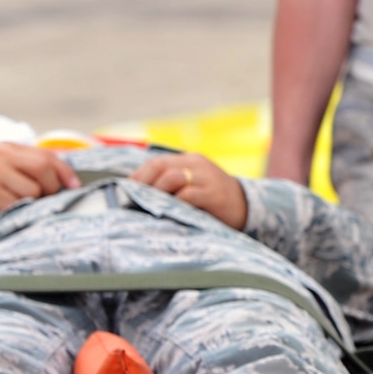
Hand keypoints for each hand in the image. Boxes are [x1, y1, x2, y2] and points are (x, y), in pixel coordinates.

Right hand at [0, 143, 78, 231]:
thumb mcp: (2, 173)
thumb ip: (27, 171)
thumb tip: (64, 183)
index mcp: (8, 148)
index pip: (47, 156)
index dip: (65, 172)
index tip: (75, 187)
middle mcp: (1, 155)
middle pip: (44, 170)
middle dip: (51, 190)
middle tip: (43, 203)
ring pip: (32, 191)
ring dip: (28, 205)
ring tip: (10, 207)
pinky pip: (14, 205)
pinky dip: (12, 213)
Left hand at [131, 152, 247, 230]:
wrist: (247, 207)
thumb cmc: (212, 201)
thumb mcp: (193, 186)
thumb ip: (172, 186)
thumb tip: (138, 197)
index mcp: (189, 160)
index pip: (156, 162)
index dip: (138, 176)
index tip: (125, 191)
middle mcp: (197, 164)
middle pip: (160, 166)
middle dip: (143, 183)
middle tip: (131, 200)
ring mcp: (206, 177)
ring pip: (172, 177)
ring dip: (156, 193)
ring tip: (146, 207)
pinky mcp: (214, 193)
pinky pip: (188, 195)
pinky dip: (174, 203)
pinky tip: (166, 213)